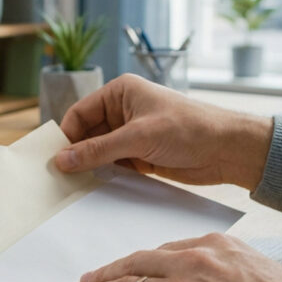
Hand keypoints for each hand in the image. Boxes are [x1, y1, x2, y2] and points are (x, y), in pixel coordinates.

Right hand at [55, 74, 273, 189]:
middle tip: (58, 177)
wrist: (227, 149)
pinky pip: (113, 165)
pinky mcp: (141, 155)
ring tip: (72, 186)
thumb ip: (98, 150)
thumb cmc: (189, 128)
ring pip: (99, 152)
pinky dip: (104, 175)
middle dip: (75, 153)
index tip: (53, 159)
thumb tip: (62, 160)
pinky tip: (94, 188)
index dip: (66, 136)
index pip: (80, 113)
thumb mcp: (139, 137)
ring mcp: (132, 134)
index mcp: (121, 93)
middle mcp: (123, 111)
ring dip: (89, 167)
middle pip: (86, 133)